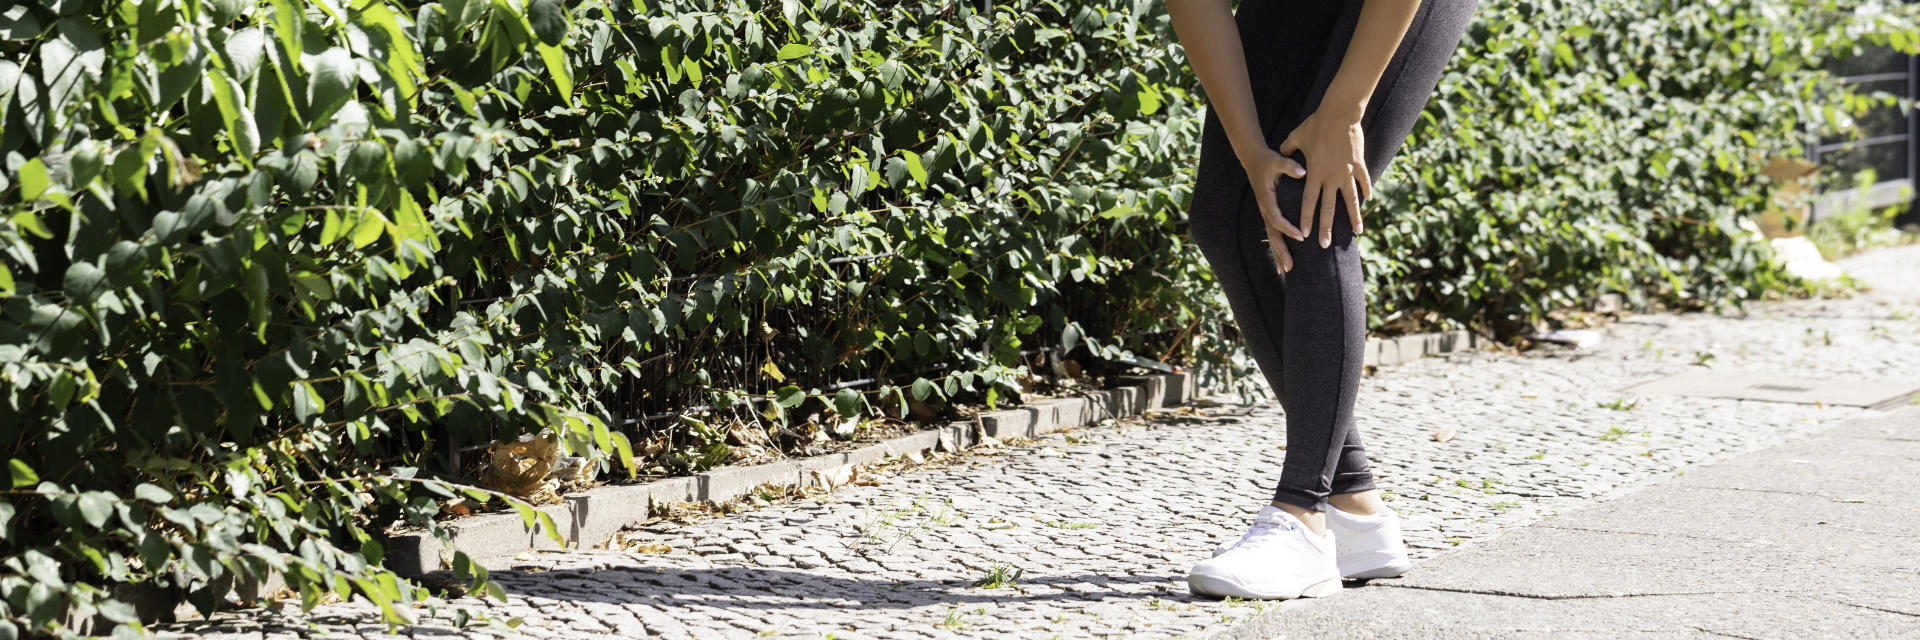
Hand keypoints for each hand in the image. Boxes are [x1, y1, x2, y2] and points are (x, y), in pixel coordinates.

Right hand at [1238, 147, 1308, 272]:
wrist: (1253, 159)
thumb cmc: (1267, 160)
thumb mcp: (1277, 160)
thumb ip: (1289, 166)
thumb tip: (1303, 171)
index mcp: (1266, 198)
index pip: (1277, 218)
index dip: (1288, 228)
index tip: (1301, 237)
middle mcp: (1264, 208)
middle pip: (1272, 234)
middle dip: (1281, 251)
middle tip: (1290, 268)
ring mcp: (1265, 212)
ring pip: (1271, 236)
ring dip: (1278, 254)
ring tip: (1286, 271)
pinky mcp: (1268, 213)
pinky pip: (1273, 232)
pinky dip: (1278, 247)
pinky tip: (1283, 260)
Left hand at [1278, 108, 1371, 247]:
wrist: (1339, 113)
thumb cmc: (1315, 124)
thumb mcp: (1296, 136)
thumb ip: (1287, 149)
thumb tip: (1281, 153)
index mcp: (1314, 173)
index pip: (1308, 202)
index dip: (1306, 218)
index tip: (1304, 234)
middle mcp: (1330, 176)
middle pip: (1328, 208)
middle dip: (1326, 228)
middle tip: (1325, 245)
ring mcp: (1346, 171)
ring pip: (1350, 200)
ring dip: (1353, 217)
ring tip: (1357, 233)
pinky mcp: (1358, 163)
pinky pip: (1363, 180)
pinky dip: (1366, 190)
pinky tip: (1368, 201)